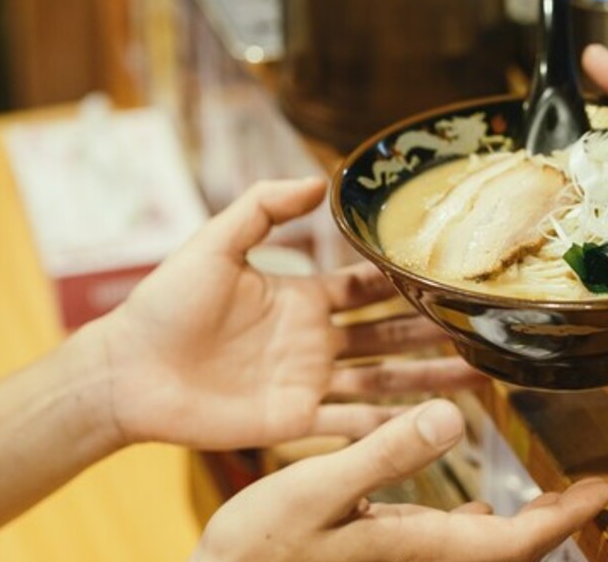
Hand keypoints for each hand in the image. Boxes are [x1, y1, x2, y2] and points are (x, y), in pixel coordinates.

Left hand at [98, 178, 485, 448]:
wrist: (126, 373)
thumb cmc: (163, 306)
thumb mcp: (214, 244)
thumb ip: (263, 208)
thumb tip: (318, 180)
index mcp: (302, 297)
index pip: (367, 288)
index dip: (405, 282)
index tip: (447, 274)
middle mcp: (314, 340)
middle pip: (389, 335)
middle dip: (435, 332)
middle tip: (481, 327)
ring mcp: (308, 382)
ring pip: (385, 381)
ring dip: (429, 380)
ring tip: (479, 377)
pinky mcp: (295, 422)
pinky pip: (352, 426)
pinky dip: (391, 427)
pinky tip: (432, 425)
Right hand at [193, 400, 607, 561]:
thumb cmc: (258, 547)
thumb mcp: (316, 489)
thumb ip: (384, 453)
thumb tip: (450, 416)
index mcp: (418, 548)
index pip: (515, 543)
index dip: (564, 517)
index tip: (602, 490)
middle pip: (507, 554)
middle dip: (552, 526)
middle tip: (586, 493)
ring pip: (480, 555)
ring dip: (519, 531)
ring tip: (544, 499)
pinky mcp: (379, 561)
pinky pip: (446, 552)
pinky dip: (474, 532)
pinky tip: (467, 512)